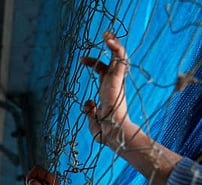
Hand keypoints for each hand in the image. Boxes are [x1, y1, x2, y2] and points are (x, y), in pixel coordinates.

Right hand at [27, 166, 63, 184]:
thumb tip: (31, 181)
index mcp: (52, 179)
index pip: (37, 169)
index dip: (31, 176)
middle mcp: (52, 179)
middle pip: (36, 171)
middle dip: (31, 180)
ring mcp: (49, 182)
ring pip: (35, 176)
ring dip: (32, 184)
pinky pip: (36, 181)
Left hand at [80, 31, 136, 149]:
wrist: (112, 134)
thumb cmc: (105, 131)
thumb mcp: (93, 119)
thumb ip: (90, 110)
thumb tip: (89, 103)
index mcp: (109, 91)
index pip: (102, 71)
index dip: (93, 64)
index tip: (81, 60)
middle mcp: (114, 85)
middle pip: (114, 60)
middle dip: (110, 46)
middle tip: (104, 34)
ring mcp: (116, 82)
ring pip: (119, 57)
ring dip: (115, 44)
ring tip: (107, 32)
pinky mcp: (117, 81)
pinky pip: (119, 61)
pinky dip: (116, 50)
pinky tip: (110, 40)